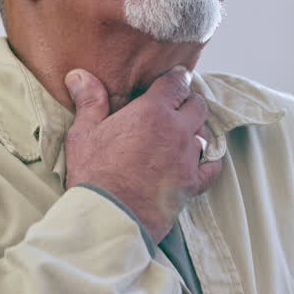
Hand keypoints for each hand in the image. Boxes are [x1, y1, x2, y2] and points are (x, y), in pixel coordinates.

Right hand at [63, 67, 222, 242]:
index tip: (174, 79)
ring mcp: (188, 158)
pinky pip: (213, 166)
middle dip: (189, 102)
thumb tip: (80, 75)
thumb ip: (89, 101)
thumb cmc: (93, 175)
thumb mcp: (83, 134)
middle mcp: (177, 131)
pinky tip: (202, 159)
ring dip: (196, 130)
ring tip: (184, 132)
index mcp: (153, 112)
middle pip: (197, 106)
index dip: (177, 78)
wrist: (108, 218)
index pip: (176, 83)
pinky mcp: (193, 184)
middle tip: (177, 105)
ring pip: (205, 134)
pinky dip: (209, 160)